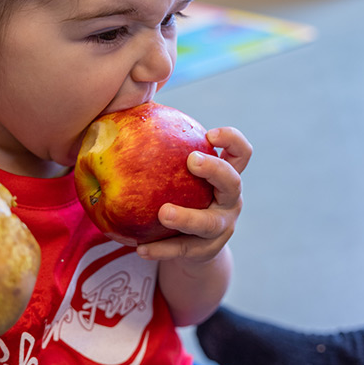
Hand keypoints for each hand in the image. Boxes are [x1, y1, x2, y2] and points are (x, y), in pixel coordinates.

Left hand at [137, 126, 251, 261]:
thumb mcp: (179, 175)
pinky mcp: (204, 252)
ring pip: (208, 223)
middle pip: (232, 182)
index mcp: (225, 176)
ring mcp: (220, 228)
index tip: (209, 134)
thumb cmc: (179, 196)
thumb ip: (163, 149)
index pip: (240, 153)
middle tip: (191, 161)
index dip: (231, 140)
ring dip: (187, 217)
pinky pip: (182, 250)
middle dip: (215, 169)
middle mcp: (229, 201)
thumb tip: (123, 112)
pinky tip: (140, 249)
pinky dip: (162, 249)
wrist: (191, 247)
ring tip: (163, 213)